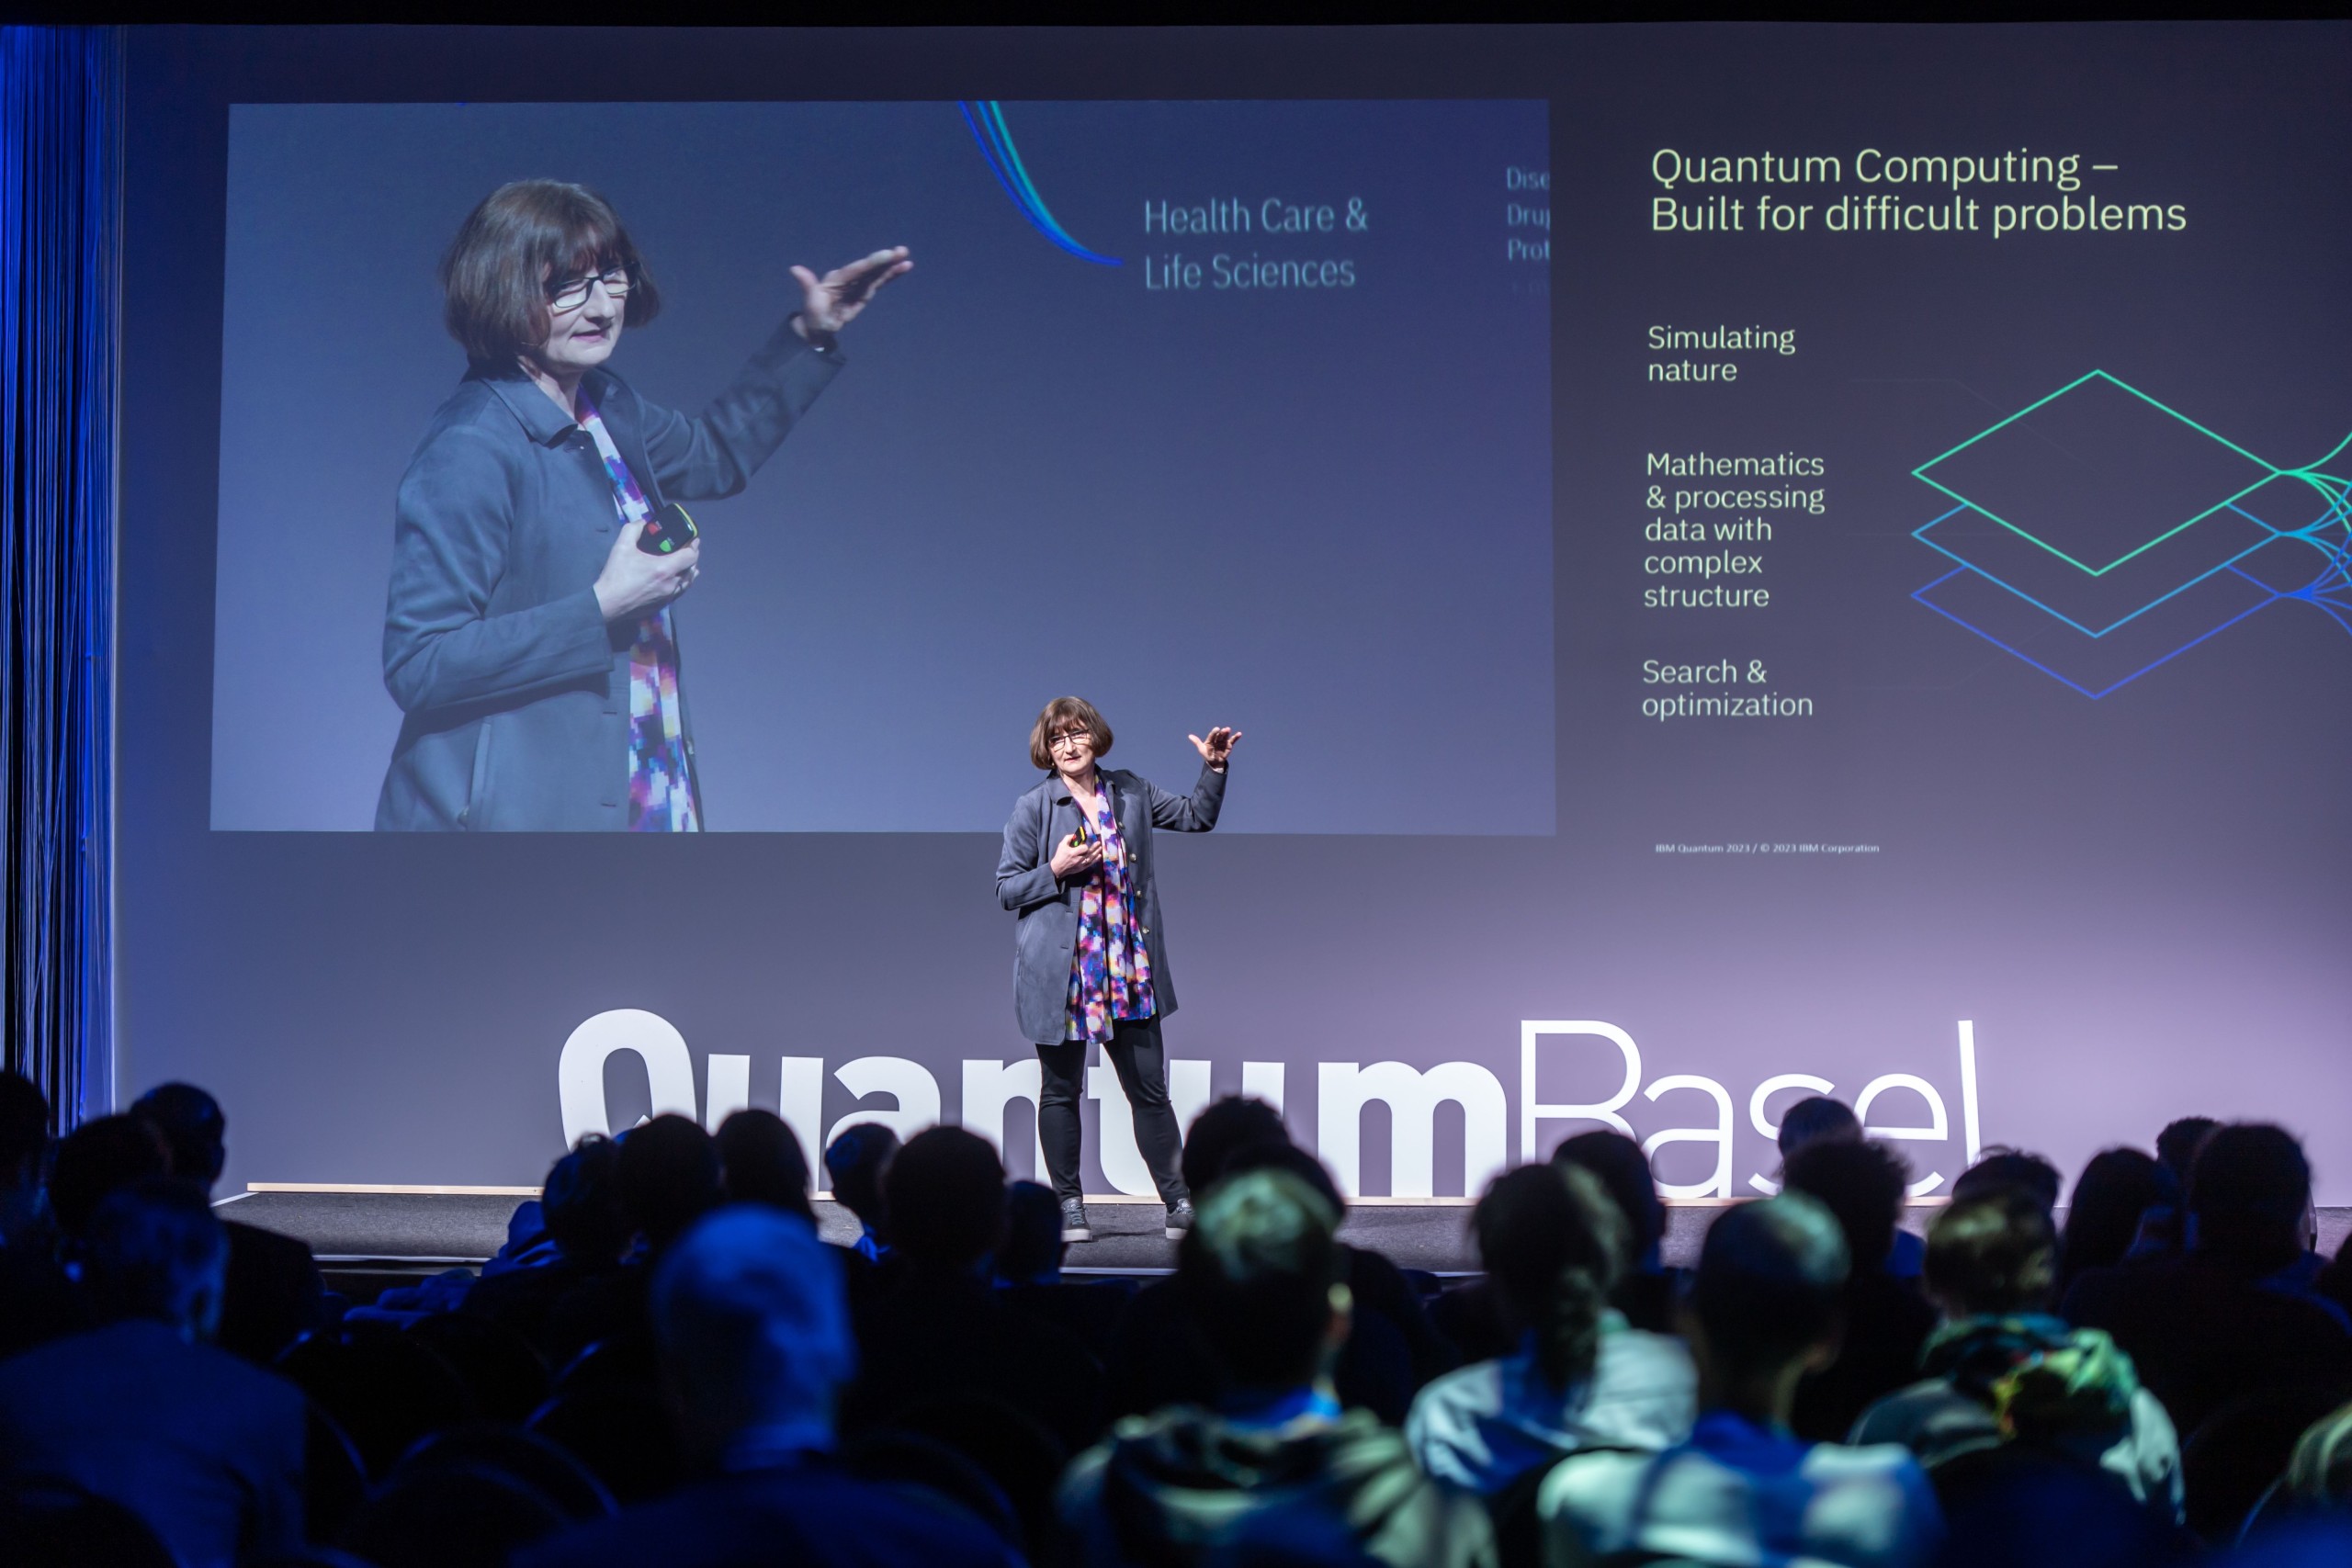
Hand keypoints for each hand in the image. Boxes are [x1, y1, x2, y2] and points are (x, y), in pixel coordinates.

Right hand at [592, 522, 698, 622]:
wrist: (608, 603)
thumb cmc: (616, 575)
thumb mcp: (622, 546)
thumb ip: (633, 529)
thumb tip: (643, 523)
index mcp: (665, 569)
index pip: (691, 556)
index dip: (694, 546)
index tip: (693, 539)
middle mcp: (671, 583)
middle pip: (692, 568)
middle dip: (692, 557)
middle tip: (687, 548)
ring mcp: (669, 596)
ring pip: (688, 582)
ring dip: (689, 571)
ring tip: (686, 563)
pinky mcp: (663, 605)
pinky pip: (680, 592)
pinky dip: (683, 582)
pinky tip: (678, 579)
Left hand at [791, 246, 912, 336]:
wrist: (819, 326)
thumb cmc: (814, 315)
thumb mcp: (810, 303)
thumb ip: (807, 285)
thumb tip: (794, 269)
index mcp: (836, 279)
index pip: (856, 269)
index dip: (872, 262)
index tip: (886, 255)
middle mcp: (848, 277)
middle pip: (869, 267)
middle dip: (885, 260)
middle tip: (901, 251)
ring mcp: (857, 283)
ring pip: (876, 272)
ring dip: (892, 265)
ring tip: (907, 258)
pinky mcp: (865, 290)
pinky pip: (879, 281)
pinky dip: (891, 275)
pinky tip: (905, 267)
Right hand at [1049, 831, 1104, 879]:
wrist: (1058, 868)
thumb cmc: (1060, 856)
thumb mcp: (1061, 845)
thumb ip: (1068, 838)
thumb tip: (1075, 834)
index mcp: (1073, 853)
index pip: (1083, 848)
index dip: (1085, 845)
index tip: (1084, 844)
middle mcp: (1078, 859)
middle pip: (1089, 853)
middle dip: (1095, 848)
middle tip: (1099, 843)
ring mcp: (1080, 865)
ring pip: (1091, 858)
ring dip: (1096, 853)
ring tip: (1100, 848)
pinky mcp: (1081, 868)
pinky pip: (1090, 864)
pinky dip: (1095, 860)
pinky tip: (1099, 856)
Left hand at [1188, 726, 1241, 769]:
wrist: (1214, 762)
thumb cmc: (1207, 754)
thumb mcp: (1201, 749)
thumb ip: (1197, 742)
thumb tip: (1189, 736)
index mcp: (1211, 739)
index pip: (1212, 735)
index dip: (1214, 732)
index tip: (1217, 729)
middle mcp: (1217, 738)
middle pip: (1220, 735)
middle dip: (1222, 732)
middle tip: (1224, 729)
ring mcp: (1223, 741)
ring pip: (1226, 736)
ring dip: (1227, 733)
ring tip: (1228, 729)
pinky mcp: (1229, 745)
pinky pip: (1233, 740)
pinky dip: (1236, 737)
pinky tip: (1239, 734)